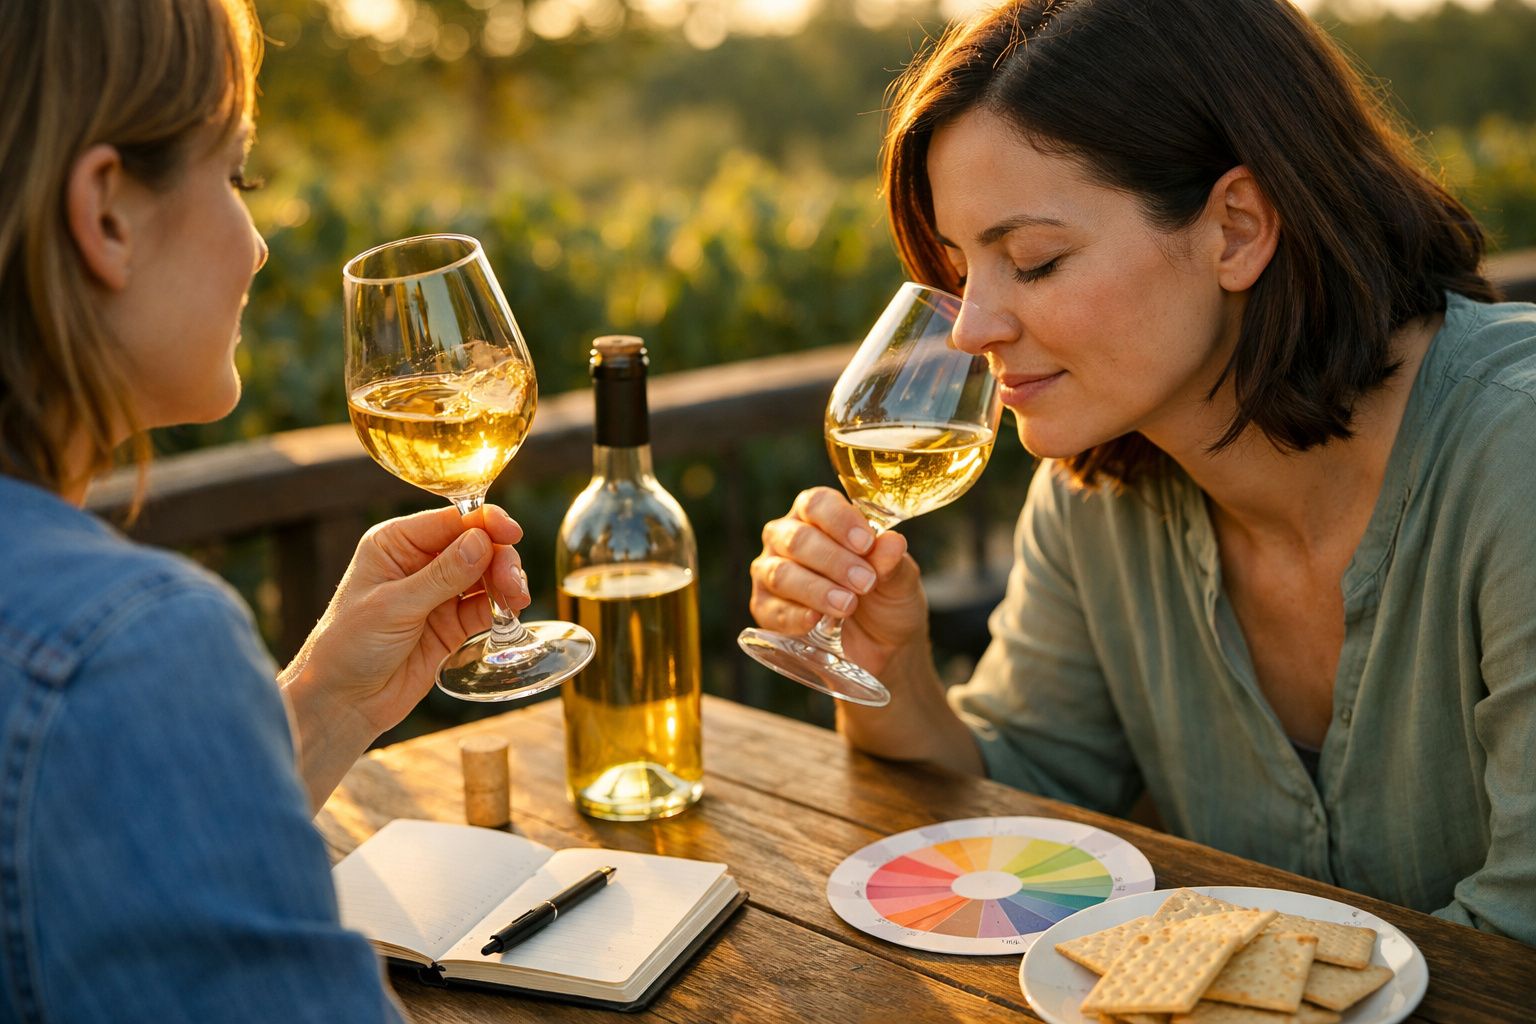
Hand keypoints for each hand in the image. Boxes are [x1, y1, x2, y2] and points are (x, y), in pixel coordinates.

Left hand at [279, 504, 527, 807]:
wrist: (344, 703)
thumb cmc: (349, 647)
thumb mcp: (394, 606)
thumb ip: (442, 575)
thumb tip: (482, 540)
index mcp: (396, 544)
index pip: (451, 521)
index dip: (485, 523)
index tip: (512, 534)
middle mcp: (419, 562)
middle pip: (476, 545)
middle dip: (500, 559)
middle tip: (513, 584)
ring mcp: (438, 593)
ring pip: (486, 574)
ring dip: (506, 582)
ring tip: (516, 601)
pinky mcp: (452, 623)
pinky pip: (486, 606)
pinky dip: (503, 607)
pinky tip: (511, 614)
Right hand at [749, 487, 928, 676]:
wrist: (882, 646)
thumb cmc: (887, 598)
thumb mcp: (900, 579)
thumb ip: (893, 561)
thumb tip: (892, 543)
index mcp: (819, 516)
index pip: (817, 504)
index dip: (840, 521)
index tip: (866, 544)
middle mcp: (787, 538)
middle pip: (797, 539)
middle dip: (833, 561)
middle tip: (865, 582)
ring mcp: (772, 572)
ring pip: (781, 574)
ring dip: (817, 590)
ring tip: (848, 605)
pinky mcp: (765, 608)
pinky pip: (772, 610)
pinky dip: (796, 616)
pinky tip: (816, 620)